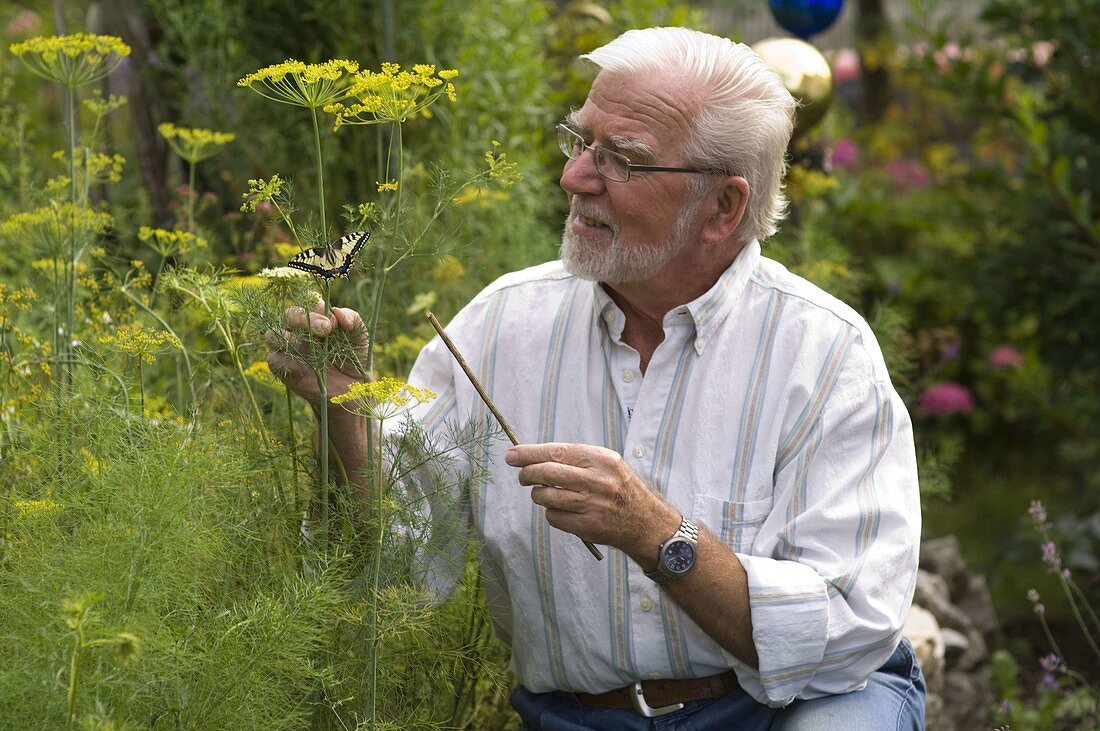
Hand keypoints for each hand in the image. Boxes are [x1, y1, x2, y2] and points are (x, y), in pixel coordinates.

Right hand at [266, 301, 368, 408]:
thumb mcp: (360, 337)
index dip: (316, 306)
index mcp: (317, 319)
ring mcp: (290, 350)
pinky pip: (274, 359)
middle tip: (326, 329)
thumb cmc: (355, 359)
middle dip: (305, 319)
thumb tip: (337, 313)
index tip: (333, 321)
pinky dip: (286, 360)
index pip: (307, 302)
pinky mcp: (285, 370)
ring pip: (272, 334)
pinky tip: (305, 365)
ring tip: (312, 346)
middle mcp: (299, 331)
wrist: (353, 390)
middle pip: (288, 315)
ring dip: (289, 337)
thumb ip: (353, 319)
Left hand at [504, 442, 680, 560]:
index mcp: (601, 459)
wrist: (645, 521)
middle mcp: (597, 481)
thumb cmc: (618, 487)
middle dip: (527, 474)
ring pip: (546, 496)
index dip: (529, 453)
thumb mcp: (606, 463)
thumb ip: (574, 458)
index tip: (511, 455)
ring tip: (544, 493)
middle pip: (547, 473)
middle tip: (522, 477)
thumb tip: (530, 456)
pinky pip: (553, 517)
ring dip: (538, 494)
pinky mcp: (587, 526)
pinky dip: (551, 512)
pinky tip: (561, 509)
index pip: (556, 452)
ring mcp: (592, 505)